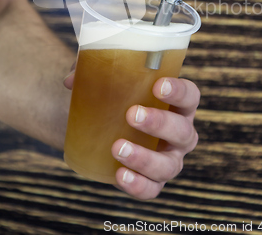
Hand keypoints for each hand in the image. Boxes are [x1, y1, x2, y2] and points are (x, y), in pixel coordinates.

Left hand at [64, 73, 199, 199]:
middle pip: (183, 131)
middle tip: (131, 114)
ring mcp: (169, 159)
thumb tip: (71, 80)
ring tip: (118, 147)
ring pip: (169, 165)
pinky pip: (152, 189)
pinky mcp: (153, 180)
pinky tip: (120, 175)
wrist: (103, 126)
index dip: (179, 91)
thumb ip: (93, 72)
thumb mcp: (107, 79)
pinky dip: (138, 185)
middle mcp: (180, 132)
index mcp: (177, 103)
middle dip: (160, 123)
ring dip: (145, 158)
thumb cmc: (116, 96)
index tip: (158, 86)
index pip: (190, 96)